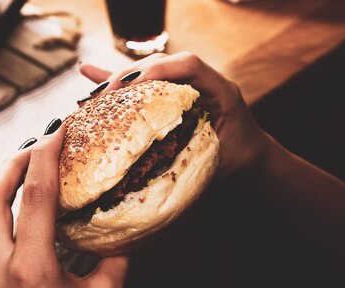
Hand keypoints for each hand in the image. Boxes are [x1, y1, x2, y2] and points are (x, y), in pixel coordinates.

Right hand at [79, 52, 276, 179]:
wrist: (254, 157)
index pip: (189, 66)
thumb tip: (158, 165)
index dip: (160, 71)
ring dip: (121, 80)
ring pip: (151, 73)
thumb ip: (198, 157)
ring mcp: (188, 87)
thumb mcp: (222, 161)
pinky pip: (146, 85)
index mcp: (222, 91)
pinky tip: (90, 75)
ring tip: (93, 93)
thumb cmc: (242, 160)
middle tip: (105, 94)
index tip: (133, 84)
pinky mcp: (175, 96)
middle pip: (164, 65)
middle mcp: (204, 83)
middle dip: (132, 76)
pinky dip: (121, 83)